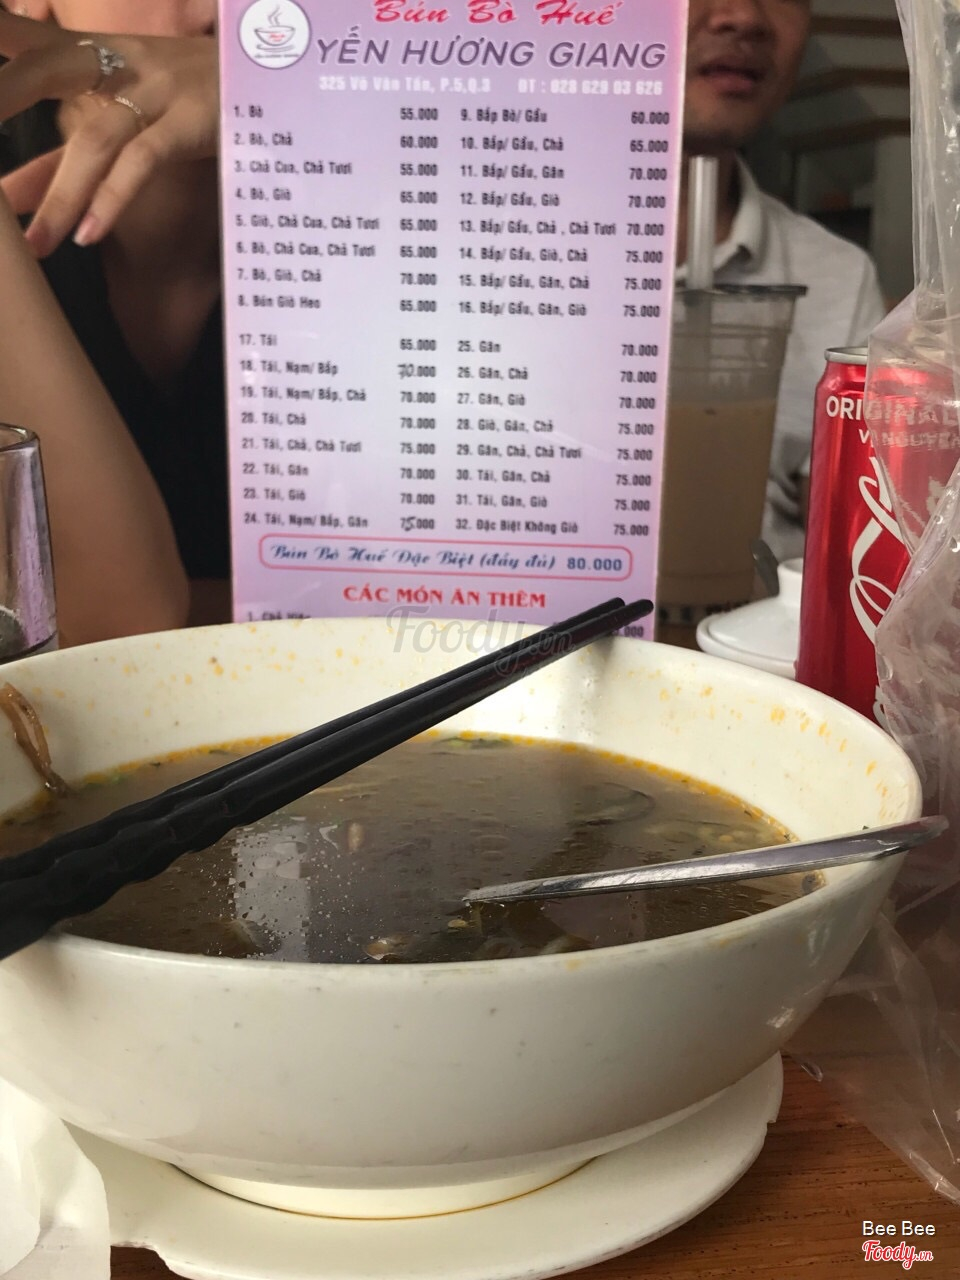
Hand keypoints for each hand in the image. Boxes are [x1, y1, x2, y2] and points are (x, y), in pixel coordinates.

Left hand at [0, 12, 218, 255]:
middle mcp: (117, 60)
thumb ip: (57, 161)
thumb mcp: (116, 124)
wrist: (271, 83)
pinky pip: (144, 160)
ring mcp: (155, 89)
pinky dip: (114, 198)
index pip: (22, 38)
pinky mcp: (190, 121)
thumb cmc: (185, 100)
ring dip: (61, 193)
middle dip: (5, 96)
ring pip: (96, 138)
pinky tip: (88, 233)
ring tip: (34, 247)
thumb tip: (5, 201)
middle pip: (43, 70)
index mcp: (91, 51)